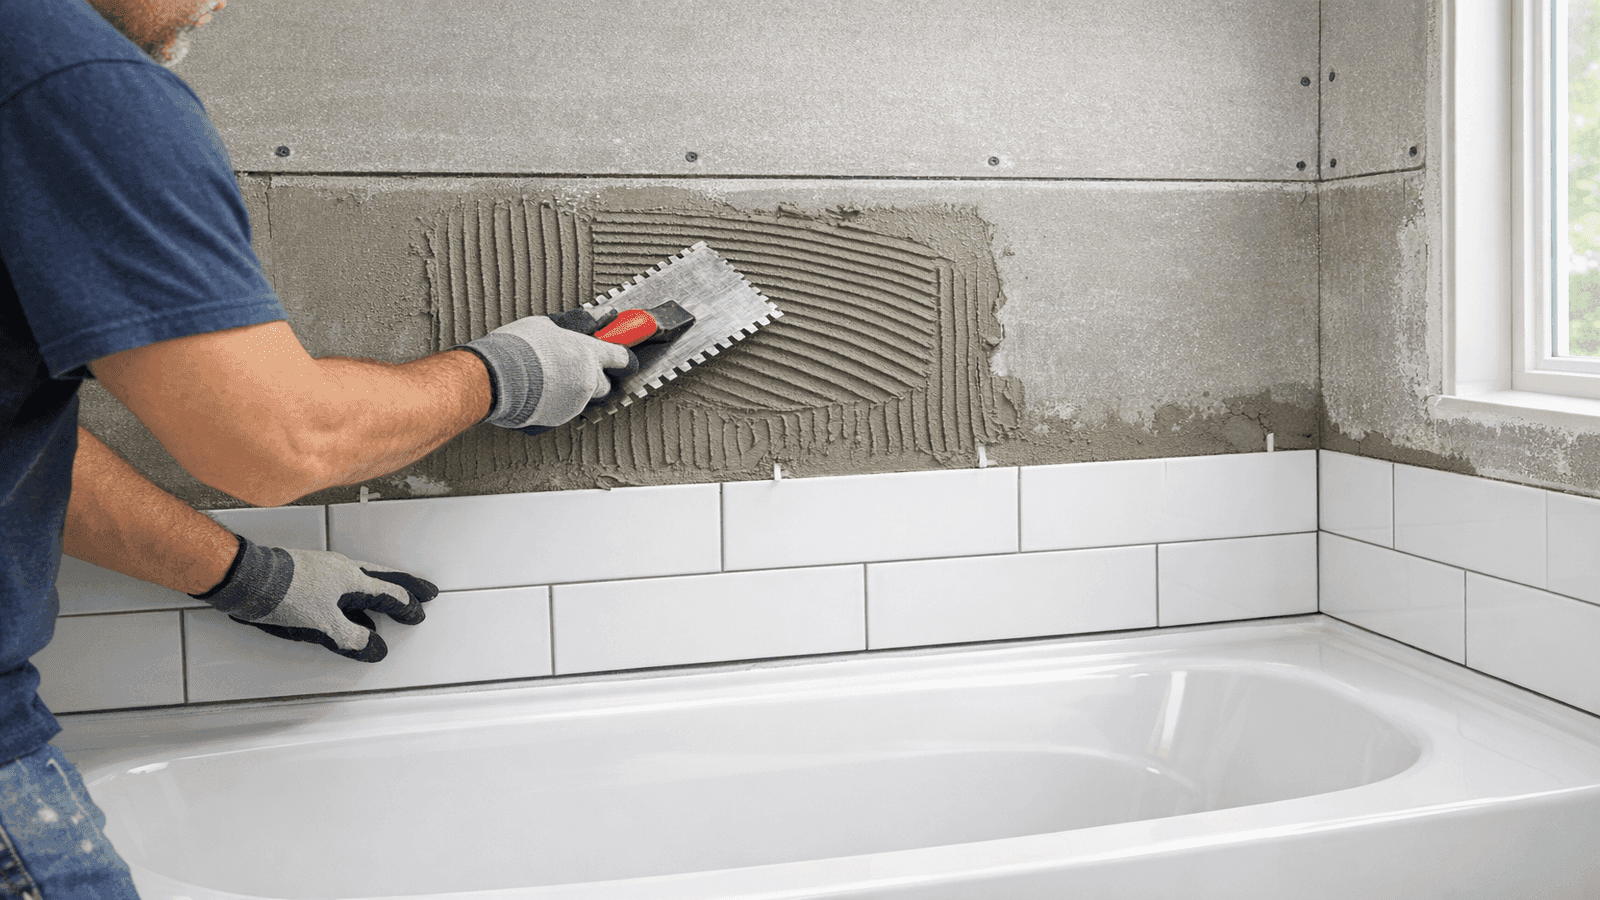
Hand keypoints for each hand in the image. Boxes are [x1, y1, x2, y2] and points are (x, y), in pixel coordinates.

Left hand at [195, 536, 437, 661]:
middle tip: (424, 590)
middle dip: (404, 587)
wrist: (246, 578)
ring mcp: (323, 570)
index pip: (388, 593)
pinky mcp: (306, 575)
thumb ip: (351, 637)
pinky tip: (347, 609)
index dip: (405, 607)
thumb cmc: (283, 595)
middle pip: (381, 579)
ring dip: (379, 590)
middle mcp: (342, 570)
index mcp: (352, 579)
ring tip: (389, 602)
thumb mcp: (323, 624)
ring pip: (361, 580)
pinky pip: (341, 585)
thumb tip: (374, 647)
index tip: (418, 614)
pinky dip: (353, 597)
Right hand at [461, 311, 636, 431]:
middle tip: (577, 365)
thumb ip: (582, 323)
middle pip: (607, 384)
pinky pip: (564, 410)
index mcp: (589, 354)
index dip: (623, 357)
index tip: (619, 354)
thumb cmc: (517, 348)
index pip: (623, 359)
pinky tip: (539, 389)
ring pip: (585, 399)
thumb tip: (606, 315)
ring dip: (575, 389)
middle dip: (597, 377)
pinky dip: (557, 402)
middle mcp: (587, 381)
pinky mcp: (557, 419)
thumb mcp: (551, 324)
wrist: (493, 378)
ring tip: (551, 375)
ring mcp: (574, 403)